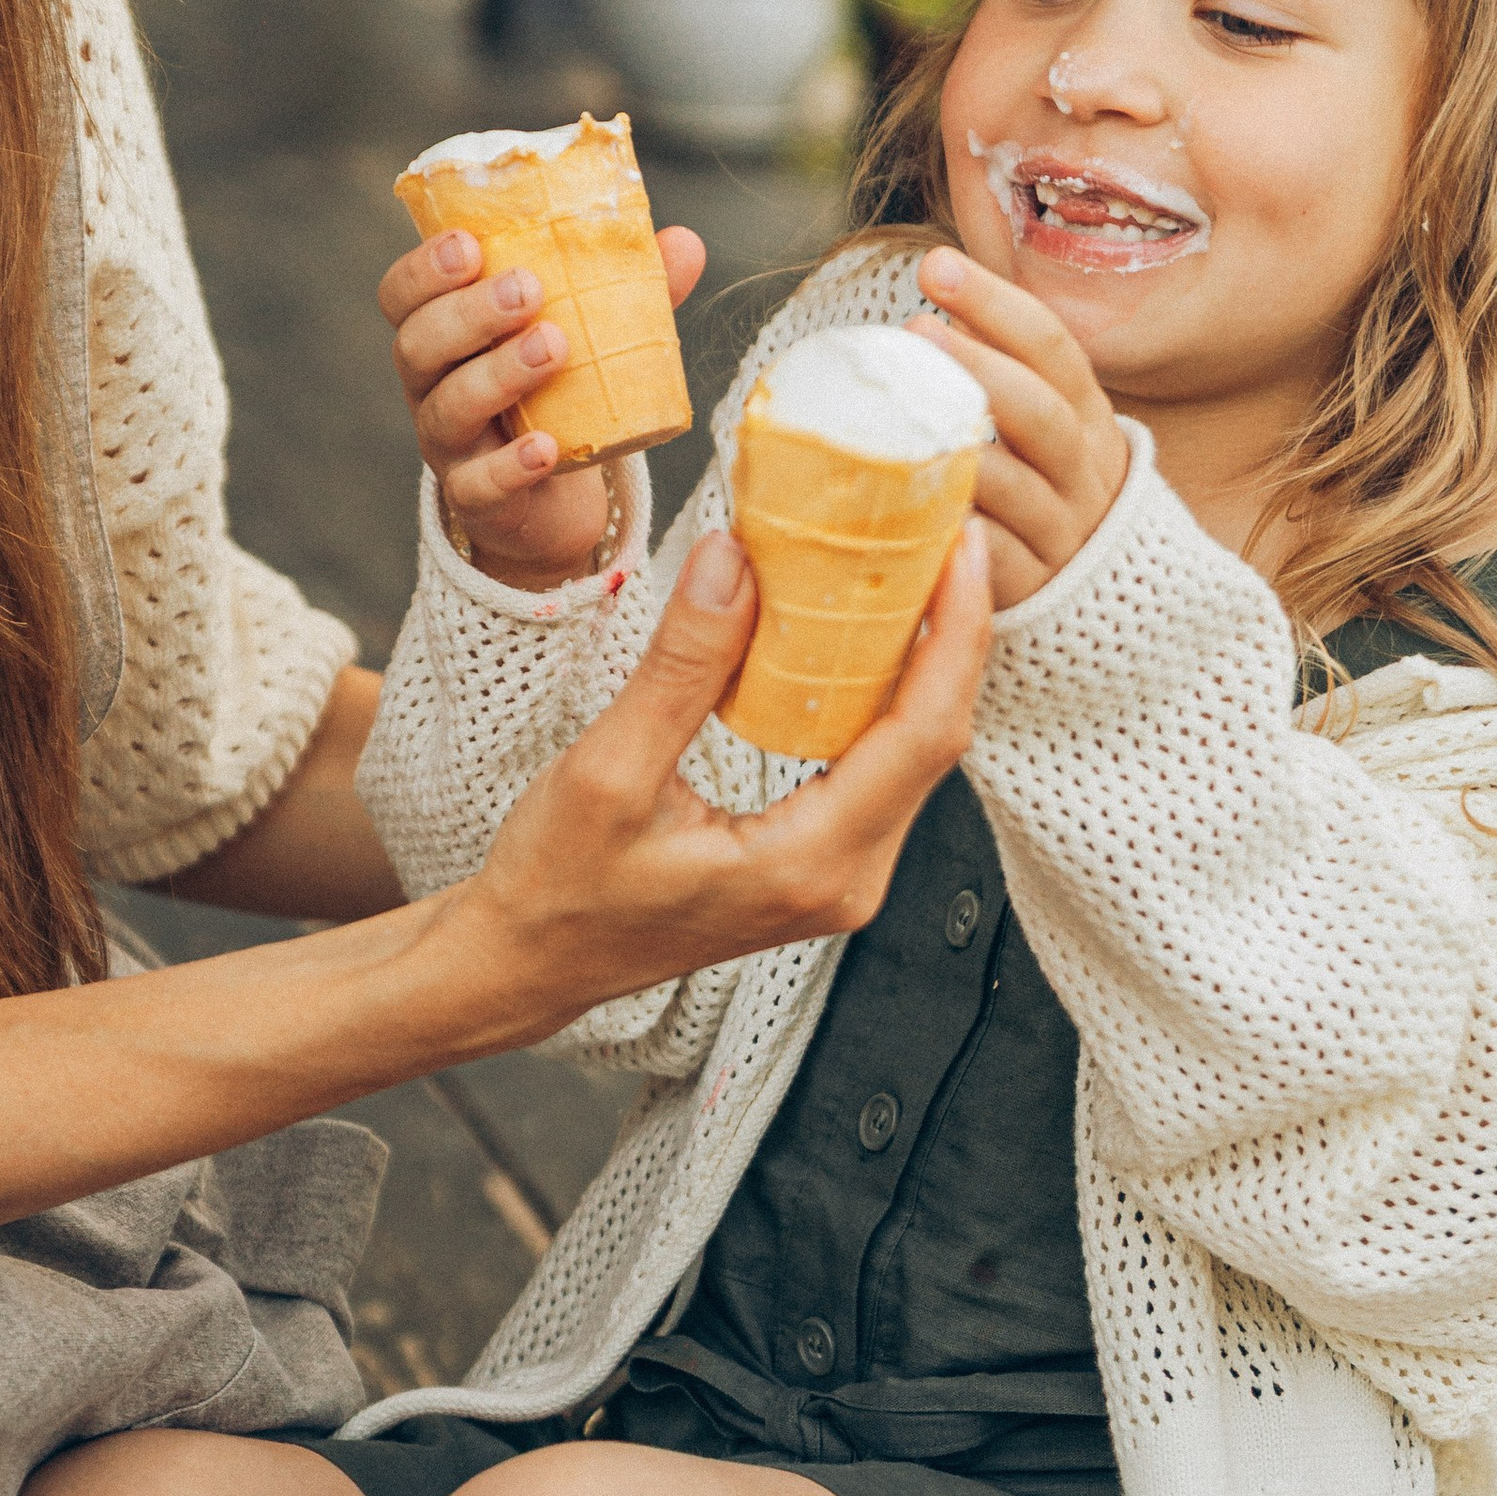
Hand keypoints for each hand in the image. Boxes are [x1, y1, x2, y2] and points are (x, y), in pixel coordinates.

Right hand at [378, 222, 707, 587]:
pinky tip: (545, 447)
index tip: (470, 244)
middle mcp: (433, 388)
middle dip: (468, 312)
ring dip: (498, 374)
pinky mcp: (476, 500)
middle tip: (529, 289)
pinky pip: (478, 485)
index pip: (402, 296)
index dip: (424, 269)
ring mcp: (450, 447)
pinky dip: (510, 465)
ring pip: (448, 409)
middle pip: (418, 345)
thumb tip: (686, 242)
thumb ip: (627, 289)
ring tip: (555, 346)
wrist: (559, 501)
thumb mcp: (589, 338)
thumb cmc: (561, 397)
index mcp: (445, 336)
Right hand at [460, 516, 993, 1028]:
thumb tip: (735, 560)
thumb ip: (682, 666)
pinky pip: (877, 765)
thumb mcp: (608, 770)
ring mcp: (839, 875)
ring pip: (913, 751)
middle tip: (944, 534)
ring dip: (920, 658)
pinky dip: (879, 693)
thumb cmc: (558, 887)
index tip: (965, 548)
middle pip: (938, 738)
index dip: (957, 633)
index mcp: (809, 864)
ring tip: (913, 568)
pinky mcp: (820, 860)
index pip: (924, 734)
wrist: (531, 960)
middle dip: (951, 631)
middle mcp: (846, 878)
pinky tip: (862, 635)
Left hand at [910, 248, 1131, 608]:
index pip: (1053, 348)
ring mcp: (1060, 533)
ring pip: (1016, 486)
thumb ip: (1003, 363)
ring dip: (959, 449)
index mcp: (1089, 419)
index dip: (998, 304)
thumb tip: (939, 282)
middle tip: (916, 331)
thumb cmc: (1046, 489)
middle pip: (1040, 413)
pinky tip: (910, 506)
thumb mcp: (1046, 425)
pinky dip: (956, 532)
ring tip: (904, 422)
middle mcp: (1082, 472)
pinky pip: (992, 560)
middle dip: (980, 367)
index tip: (935, 266)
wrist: (1104, 599)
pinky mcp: (1031, 589)